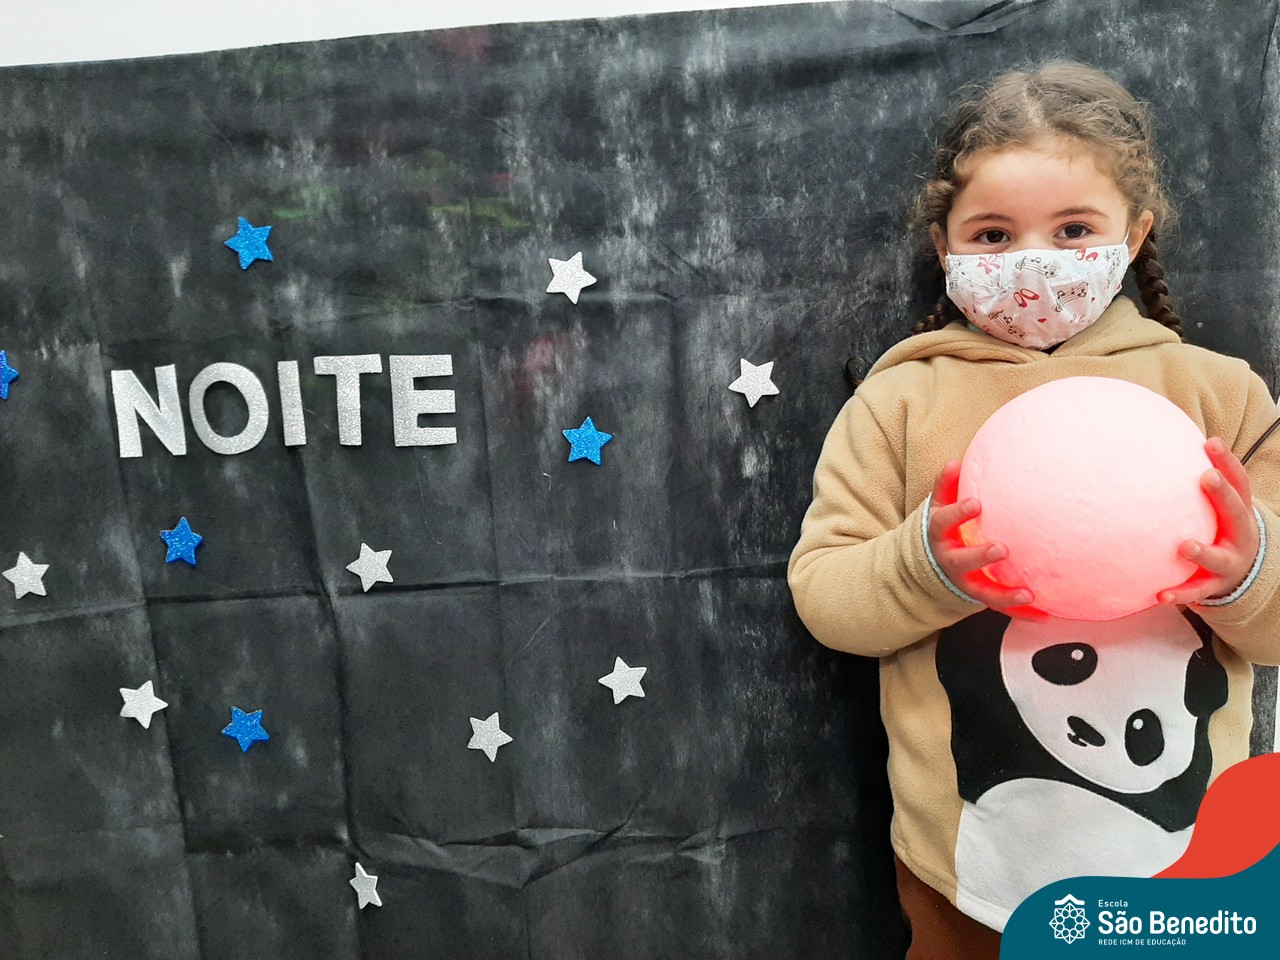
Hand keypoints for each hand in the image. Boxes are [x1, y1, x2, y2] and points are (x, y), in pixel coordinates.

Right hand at [928, 460, 1048, 620]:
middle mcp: (949, 560)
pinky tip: (1044, 614)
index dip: (958, 513)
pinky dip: (1021, 613)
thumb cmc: (946, 527)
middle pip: (961, 561)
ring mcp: (964, 581)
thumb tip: (955, 463)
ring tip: (1028, 594)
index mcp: (940, 534)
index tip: (975, 503)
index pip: (944, 522)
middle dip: (980, 556)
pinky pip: (1000, 606)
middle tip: (1002, 549)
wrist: (932, 562)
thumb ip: (948, 486)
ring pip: (982, 591)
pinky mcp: (979, 595)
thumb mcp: (941, 506)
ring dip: (1004, 595)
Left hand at [1157, 437, 1259, 604]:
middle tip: (1207, 477)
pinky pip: (1197, 590)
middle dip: (1223, 494)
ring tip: (1184, 546)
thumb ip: (1198, 481)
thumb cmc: (1220, 528)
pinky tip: (1160, 595)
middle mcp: (1239, 534)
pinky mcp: (1214, 585)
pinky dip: (1179, 594)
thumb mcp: (1218, 507)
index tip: (1211, 443)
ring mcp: (1228, 561)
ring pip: (1218, 557)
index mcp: (1239, 512)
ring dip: (1201, 551)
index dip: (1227, 461)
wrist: (1241, 574)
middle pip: (1235, 512)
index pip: (1239, 482)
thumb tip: (1160, 445)